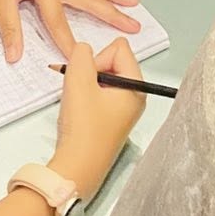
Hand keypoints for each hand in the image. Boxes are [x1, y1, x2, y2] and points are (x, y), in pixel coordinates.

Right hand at [51, 39, 145, 201]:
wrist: (78, 167)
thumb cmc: (83, 128)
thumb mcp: (78, 81)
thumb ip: (81, 55)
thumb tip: (84, 49)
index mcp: (136, 86)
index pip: (120, 48)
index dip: (99, 58)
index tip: (88, 78)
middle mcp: (136, 96)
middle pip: (114, 61)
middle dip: (93, 70)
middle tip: (82, 91)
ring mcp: (125, 109)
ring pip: (105, 77)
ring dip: (87, 84)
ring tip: (79, 103)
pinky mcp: (113, 118)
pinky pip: (101, 93)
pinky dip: (87, 96)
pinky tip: (80, 111)